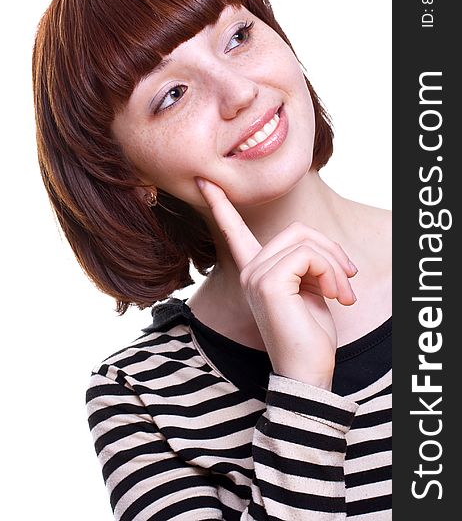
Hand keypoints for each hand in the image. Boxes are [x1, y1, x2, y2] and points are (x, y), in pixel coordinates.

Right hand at [195, 177, 356, 389]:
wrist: (308, 373)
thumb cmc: (311, 335)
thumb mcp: (312, 289)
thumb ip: (308, 262)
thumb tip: (322, 248)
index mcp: (256, 271)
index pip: (234, 231)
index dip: (220, 204)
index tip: (204, 181)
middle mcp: (250, 270)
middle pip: (297, 231)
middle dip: (331, 252)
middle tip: (349, 282)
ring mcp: (256, 275)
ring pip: (306, 241)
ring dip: (335, 266)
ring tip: (344, 294)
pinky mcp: (268, 282)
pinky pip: (309, 256)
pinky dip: (332, 272)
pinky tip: (337, 297)